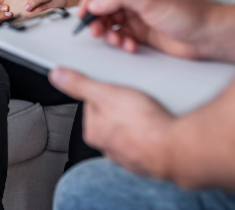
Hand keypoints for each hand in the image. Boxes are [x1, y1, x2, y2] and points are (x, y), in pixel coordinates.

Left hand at [49, 68, 174, 179]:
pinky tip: (158, 125)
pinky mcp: (149, 158)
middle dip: (122, 105)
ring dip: (138, 119)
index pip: (93, 103)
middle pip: (111, 115)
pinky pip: (147, 139)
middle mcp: (108, 147)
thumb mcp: (106, 93)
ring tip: (149, 112)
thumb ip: (80, 84)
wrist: (177, 149)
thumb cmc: (143, 123)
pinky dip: (151, 132)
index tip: (118, 89)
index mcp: (93, 132)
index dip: (106, 90)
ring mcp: (129, 155)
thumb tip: (57, 76)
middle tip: (137, 100)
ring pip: (129, 128)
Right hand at [78, 0, 216, 58]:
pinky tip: (130, 46)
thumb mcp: (150, 0)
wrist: (208, 36)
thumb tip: (95, 1)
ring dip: (109, 33)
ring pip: (111, 22)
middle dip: (99, 18)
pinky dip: (121, 42)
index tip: (83, 12)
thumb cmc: (188, 13)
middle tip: (95, 30)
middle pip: (105, 4)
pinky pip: (122, 35)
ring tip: (115, 41)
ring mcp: (138, 13)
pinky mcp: (142, 31)